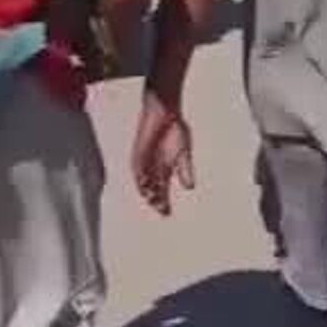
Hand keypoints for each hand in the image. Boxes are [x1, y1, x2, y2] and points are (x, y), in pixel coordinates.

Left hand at [132, 90, 193, 215]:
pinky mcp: (139, 151)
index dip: (163, 202)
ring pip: (143, 181)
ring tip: (152, 200)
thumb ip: (185, 170)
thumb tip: (190, 187)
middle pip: (152, 189)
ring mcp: (144, 160)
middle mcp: (152, 168)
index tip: (167, 213)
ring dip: (147, 191)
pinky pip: (137, 167)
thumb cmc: (175, 130)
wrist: (165, 112)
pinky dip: (140, 176)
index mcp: (164, 169)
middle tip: (161, 210)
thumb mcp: (183, 153)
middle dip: (156, 201)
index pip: (162, 191)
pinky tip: (144, 184)